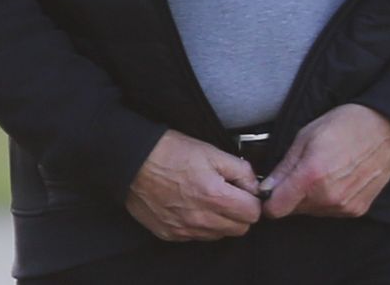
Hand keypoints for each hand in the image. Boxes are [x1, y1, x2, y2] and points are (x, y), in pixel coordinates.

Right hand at [124, 129, 261, 241]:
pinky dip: (202, 225)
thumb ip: (241, 171)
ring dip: (221, 221)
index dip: (252, 199)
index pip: (252, 214)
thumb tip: (255, 186)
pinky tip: (193, 206)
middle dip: (240, 213)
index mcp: (214, 196)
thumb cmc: (173, 153)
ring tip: (209, 199)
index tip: (244, 190)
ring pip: (219, 235)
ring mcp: (184, 229)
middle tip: (230, 195)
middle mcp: (200, 219)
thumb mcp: (213, 152)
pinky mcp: (170, 234)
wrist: (134, 162)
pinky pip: (197, 237)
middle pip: (239, 229)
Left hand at [262, 104, 389, 219]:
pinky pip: (332, 211)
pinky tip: (340, 178)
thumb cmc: (347, 124)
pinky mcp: (357, 209)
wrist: (388, 127)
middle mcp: (327, 197)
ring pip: (313, 212)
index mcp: (311, 176)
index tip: (272, 190)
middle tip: (304, 171)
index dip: (269, 200)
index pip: (276, 210)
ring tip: (326, 170)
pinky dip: (330, 199)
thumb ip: (285, 166)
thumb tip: (266, 188)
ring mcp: (344, 205)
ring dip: (312, 197)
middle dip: (292, 195)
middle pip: (294, 210)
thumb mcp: (307, 135)